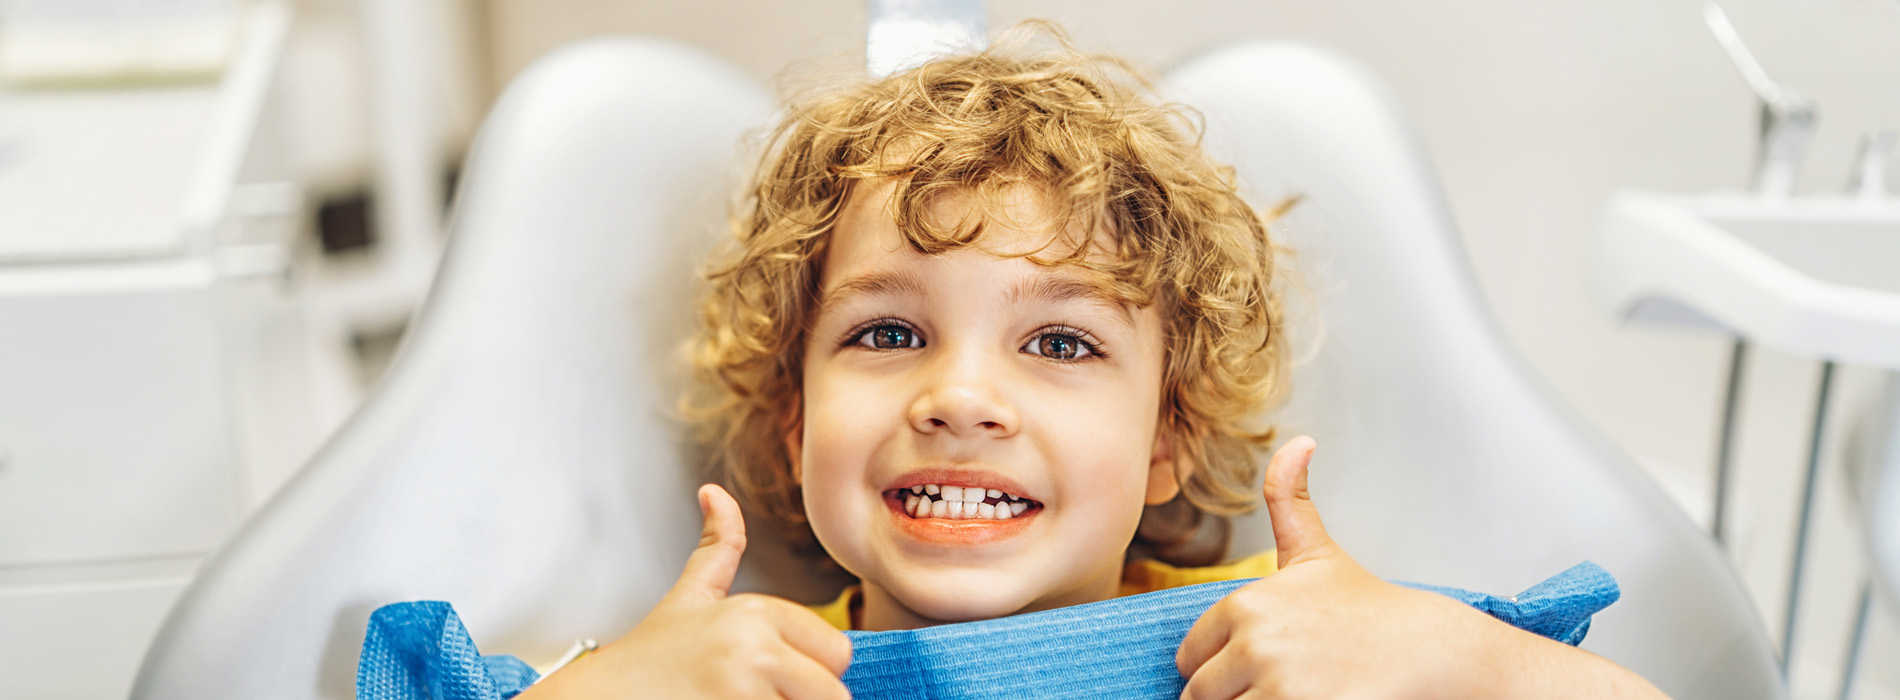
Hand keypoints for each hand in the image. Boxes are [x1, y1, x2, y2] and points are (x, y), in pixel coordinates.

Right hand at [519, 484, 852, 699]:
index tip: (768, 676)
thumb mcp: (689, 596)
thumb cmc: (649, 658)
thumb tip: (715, 492)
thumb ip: (717, 547)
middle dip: (803, 698)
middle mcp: (755, 646)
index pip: (837, 651)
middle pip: (833, 690)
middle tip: (755, 695)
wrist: (599, 697)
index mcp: (756, 611)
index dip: (810, 672)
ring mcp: (744, 690)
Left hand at [1174, 437, 1504, 699]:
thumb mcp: (1318, 553)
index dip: (1220, 668)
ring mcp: (1277, 685)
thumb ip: (1288, 499)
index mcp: (1245, 604)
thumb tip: (1298, 441)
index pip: (1190, 658)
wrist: (1432, 652)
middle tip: (1280, 687)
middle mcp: (1254, 642)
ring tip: (1297, 693)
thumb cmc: (1371, 611)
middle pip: (1201, 695)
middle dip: (1232, 697)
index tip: (1261, 666)